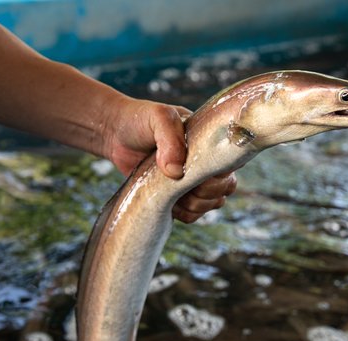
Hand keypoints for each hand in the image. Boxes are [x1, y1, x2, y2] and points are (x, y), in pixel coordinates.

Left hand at [103, 96, 236, 222]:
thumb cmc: (140, 119)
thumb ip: (170, 139)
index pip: (232, 162)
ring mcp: (193, 182)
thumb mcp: (158, 118)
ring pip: (213, 203)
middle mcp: (205, 163)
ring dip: (197, 203)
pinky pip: (194, 215)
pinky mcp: (178, 197)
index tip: (200, 170)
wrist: (115, 133)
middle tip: (182, 180)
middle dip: (207, 190)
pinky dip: (186, 213)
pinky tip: (170, 203)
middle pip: (226, 187)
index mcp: (209, 142)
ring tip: (173, 190)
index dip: (221, 171)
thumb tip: (176, 172)